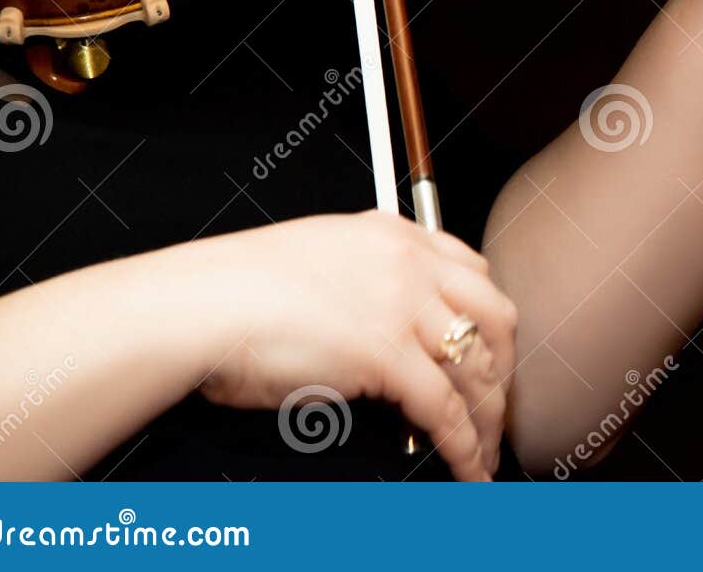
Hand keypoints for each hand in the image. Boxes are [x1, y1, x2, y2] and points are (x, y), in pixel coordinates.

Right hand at [193, 211, 516, 480]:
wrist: (197, 305)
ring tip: (486, 451)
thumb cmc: (233, 291)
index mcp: (393, 235)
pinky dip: (463, 446)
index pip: (472, 272)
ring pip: (478, 367)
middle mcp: (410, 263)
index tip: (492, 350)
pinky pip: (446, 409)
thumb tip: (386, 335)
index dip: (490, 320)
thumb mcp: (317, 262)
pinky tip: (467, 468)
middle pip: (494, 317)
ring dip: (489, 417)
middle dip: (505, 367)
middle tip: (497, 405)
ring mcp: (403, 306)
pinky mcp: (388, 355)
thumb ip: (364, 284)